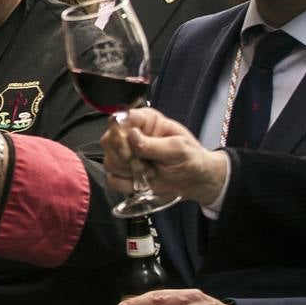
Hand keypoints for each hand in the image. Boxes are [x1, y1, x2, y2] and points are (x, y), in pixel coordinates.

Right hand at [101, 107, 227, 205]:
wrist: (196, 182)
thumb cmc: (191, 159)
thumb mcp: (179, 149)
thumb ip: (154, 144)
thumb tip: (131, 136)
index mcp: (144, 121)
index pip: (119, 119)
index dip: (118, 134)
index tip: (129, 151)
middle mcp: (130, 135)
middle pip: (109, 142)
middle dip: (126, 159)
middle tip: (146, 165)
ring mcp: (124, 154)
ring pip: (109, 162)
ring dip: (130, 173)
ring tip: (150, 173)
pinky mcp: (123, 172)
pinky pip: (112, 179)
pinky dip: (127, 185)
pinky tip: (142, 182)